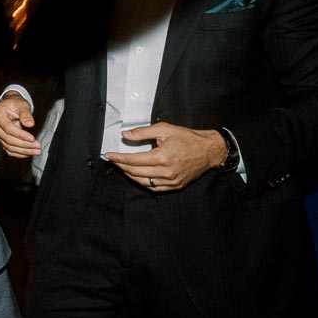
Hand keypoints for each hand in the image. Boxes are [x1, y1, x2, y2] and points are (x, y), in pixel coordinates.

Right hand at [0, 92, 40, 157]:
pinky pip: (9, 150)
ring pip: (9, 147)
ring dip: (24, 151)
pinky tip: (29, 153)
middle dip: (24, 145)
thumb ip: (26, 114)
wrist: (10, 106)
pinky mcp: (0, 140)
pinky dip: (19, 153)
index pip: (8, 128)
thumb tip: (30, 124)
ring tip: (36, 151)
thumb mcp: (22, 104)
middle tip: (38, 146)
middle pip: (8, 139)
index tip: (32, 138)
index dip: (20, 135)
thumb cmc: (15, 104)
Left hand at [103, 123, 225, 191]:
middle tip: (112, 160)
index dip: (118, 158)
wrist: (209, 151)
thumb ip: (143, 132)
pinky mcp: (176, 186)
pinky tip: (136, 176)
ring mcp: (171, 181)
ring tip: (122, 167)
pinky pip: (154, 188)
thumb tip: (125, 135)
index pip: (133, 160)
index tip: (108, 155)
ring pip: (143, 182)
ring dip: (129, 175)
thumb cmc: (187, 138)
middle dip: (121, 166)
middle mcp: (166, 172)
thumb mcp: (164, 129)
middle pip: (136, 172)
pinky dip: (143, 182)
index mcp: (162, 157)